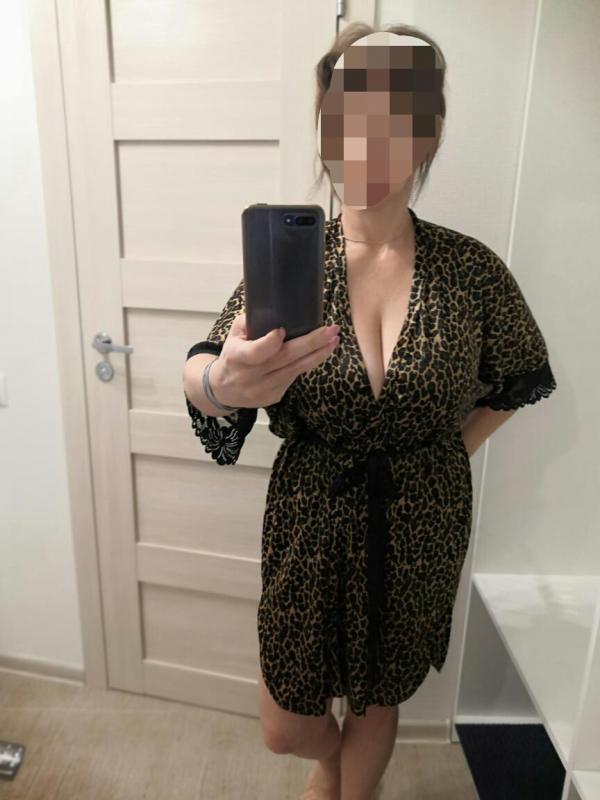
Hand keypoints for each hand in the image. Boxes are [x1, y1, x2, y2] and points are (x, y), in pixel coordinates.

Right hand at [209, 313, 339, 408]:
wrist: (223, 389)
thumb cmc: (232, 355)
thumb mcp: (233, 336)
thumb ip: (250, 322)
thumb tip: (276, 306)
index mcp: (236, 358)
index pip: (255, 352)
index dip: (270, 343)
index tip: (283, 330)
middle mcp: (250, 376)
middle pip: (285, 359)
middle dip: (311, 343)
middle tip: (331, 330)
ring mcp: (263, 389)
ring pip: (295, 370)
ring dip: (318, 355)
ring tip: (334, 340)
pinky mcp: (273, 397)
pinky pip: (294, 378)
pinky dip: (306, 364)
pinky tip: (319, 352)